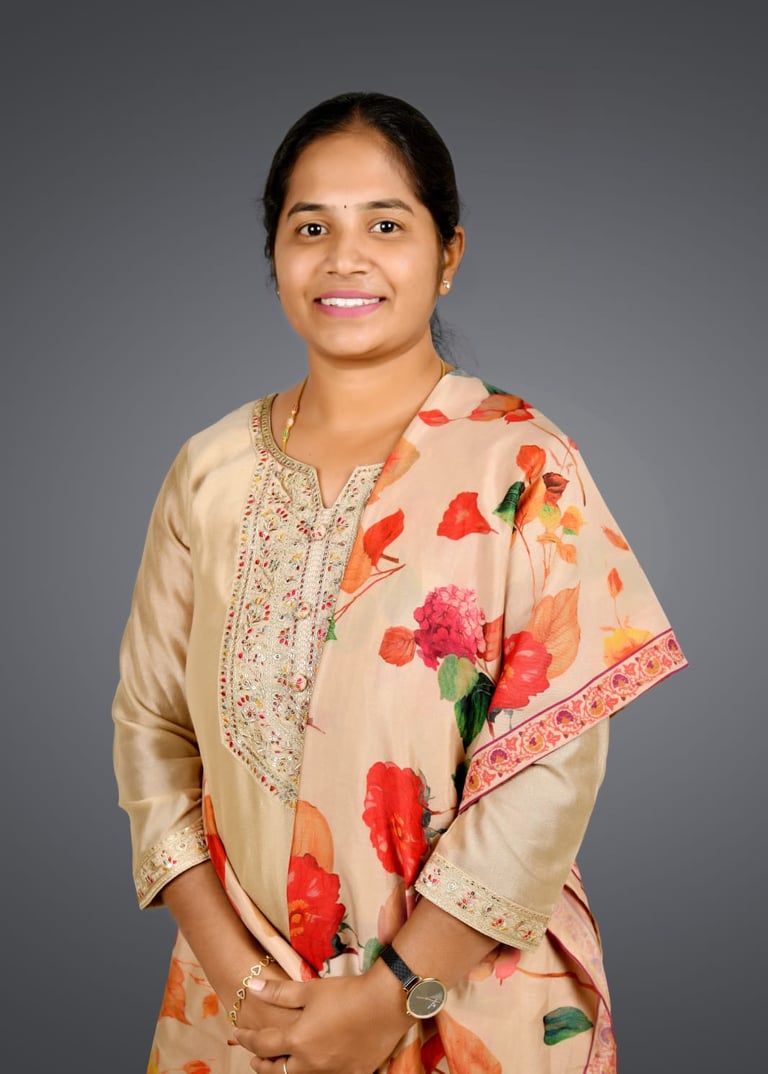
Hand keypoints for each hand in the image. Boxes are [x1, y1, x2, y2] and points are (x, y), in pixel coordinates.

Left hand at [234, 968, 412, 1073]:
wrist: (386, 1004)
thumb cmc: (346, 992)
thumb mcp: (310, 989)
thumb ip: (278, 992)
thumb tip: (250, 986)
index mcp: (297, 1040)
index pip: (263, 1044)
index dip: (247, 1039)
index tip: (238, 1034)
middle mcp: (311, 1062)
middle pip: (277, 1071)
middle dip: (262, 1065)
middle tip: (255, 1058)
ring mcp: (332, 1072)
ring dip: (287, 1070)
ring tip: (282, 1063)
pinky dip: (315, 1071)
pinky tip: (316, 1064)